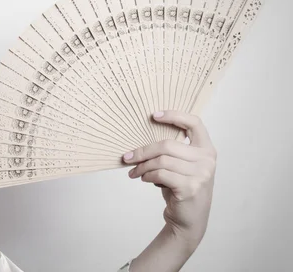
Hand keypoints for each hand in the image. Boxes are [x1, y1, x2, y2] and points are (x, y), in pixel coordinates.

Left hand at [123, 110, 216, 242]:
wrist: (189, 220)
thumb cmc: (181, 188)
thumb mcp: (181, 166)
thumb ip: (172, 151)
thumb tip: (141, 138)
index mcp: (206, 149)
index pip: (194, 123)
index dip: (174, 115)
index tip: (153, 115)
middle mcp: (207, 160)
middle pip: (167, 145)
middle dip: (143, 151)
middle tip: (128, 157)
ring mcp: (201, 174)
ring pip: (161, 161)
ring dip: (142, 166)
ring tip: (134, 172)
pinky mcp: (190, 188)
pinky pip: (160, 174)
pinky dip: (147, 175)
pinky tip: (143, 179)